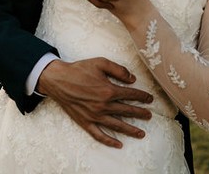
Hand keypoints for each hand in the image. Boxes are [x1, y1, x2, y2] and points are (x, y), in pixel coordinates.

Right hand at [35, 57, 153, 147]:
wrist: (58, 79)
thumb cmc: (79, 70)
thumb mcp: (101, 63)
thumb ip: (119, 70)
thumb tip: (132, 79)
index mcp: (108, 90)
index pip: (131, 94)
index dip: (142, 96)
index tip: (149, 99)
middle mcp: (103, 105)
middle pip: (127, 111)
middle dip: (140, 113)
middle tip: (149, 116)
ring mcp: (94, 116)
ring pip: (117, 125)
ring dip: (131, 130)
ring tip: (141, 133)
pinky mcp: (85, 122)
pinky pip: (99, 134)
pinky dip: (109, 141)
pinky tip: (118, 144)